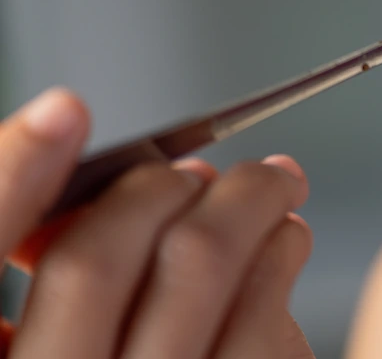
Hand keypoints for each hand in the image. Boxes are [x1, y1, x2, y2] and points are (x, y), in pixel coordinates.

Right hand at [0, 88, 315, 358]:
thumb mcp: (62, 349)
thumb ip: (62, 279)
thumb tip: (97, 192)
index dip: (10, 175)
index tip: (64, 113)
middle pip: (99, 254)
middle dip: (160, 183)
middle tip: (200, 166)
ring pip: (198, 265)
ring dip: (245, 201)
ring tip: (271, 185)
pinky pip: (264, 323)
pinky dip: (281, 257)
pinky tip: (287, 244)